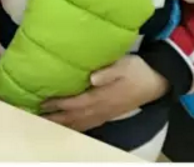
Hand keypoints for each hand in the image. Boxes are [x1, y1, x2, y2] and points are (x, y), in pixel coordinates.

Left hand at [40, 56, 169, 131]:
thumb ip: (108, 72)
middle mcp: (101, 109)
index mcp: (102, 97)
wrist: (157, 82)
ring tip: (46, 123)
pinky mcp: (109, 115)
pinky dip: (76, 127)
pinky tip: (68, 126)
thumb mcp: (124, 65)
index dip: (58, 104)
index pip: (75, 102)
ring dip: (62, 124)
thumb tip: (92, 77)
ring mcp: (105, 114)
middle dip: (55, 117)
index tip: (42, 102)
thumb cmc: (137, 70)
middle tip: (36, 116)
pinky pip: (89, 125)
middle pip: (74, 117)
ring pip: (80, 123)